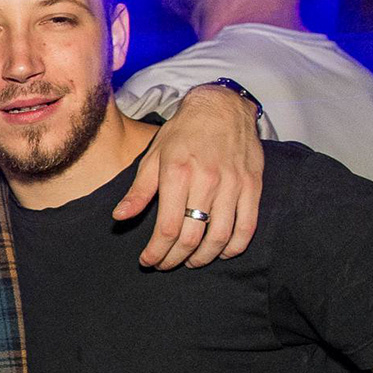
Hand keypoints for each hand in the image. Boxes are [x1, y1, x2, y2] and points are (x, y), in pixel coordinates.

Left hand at [111, 83, 262, 269]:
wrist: (222, 107)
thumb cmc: (183, 133)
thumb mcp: (153, 156)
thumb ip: (139, 190)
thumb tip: (119, 217)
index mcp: (177, 174)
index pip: (167, 227)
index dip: (156, 251)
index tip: (148, 261)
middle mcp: (206, 181)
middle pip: (192, 237)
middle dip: (175, 258)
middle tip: (165, 264)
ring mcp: (233, 184)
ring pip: (220, 237)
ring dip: (204, 258)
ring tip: (190, 262)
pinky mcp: (252, 186)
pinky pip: (247, 226)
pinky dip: (234, 247)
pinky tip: (221, 252)